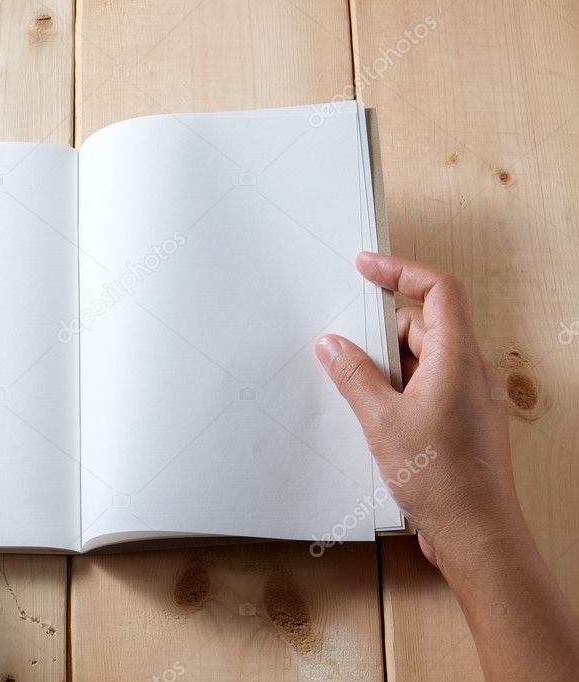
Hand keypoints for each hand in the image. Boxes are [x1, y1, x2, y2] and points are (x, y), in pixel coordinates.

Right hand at [314, 251, 517, 569]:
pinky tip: (371, 414)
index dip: (401, 271)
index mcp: (458, 358)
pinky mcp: (460, 422)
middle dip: (381, 331)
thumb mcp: (382, 421)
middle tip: (344, 344)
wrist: (476, 535)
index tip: (366, 267)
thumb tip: (333, 345)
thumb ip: (354, 376)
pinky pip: (426, 387)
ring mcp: (468, 398)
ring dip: (387, 366)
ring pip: (423, 359)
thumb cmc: (442, 479)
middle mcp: (470, 372)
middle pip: (424, 325)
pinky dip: (397, 389)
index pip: (438, 290)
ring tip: (353, 389)